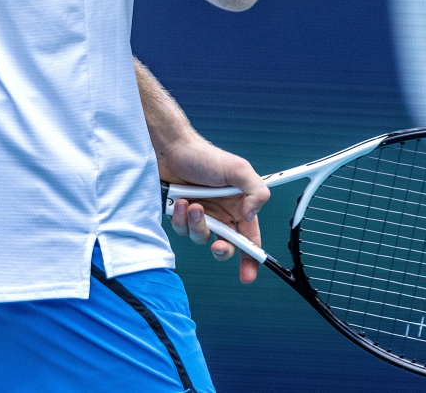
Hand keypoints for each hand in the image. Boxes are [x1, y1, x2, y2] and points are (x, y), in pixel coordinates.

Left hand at [155, 136, 269, 283]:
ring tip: (193, 206)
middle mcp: (221, 212)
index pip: (250, 236)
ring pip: (202, 238)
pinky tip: (180, 202)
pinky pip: (182, 230)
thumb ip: (255, 192)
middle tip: (218, 245)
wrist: (171, 149)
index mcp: (239, 204)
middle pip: (227, 245)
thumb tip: (251, 217)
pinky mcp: (181, 216)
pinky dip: (181, 219)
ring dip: (198, 226)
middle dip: (223, 250)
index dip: (251, 257)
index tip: (248, 275)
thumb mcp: (238, 169)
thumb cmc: (205, 156)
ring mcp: (201, 215)